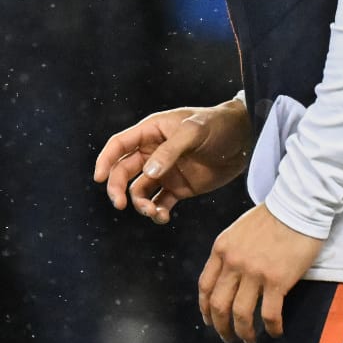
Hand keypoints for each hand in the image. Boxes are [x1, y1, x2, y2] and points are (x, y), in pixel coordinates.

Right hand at [93, 98, 251, 223]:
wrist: (244, 139)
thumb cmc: (217, 125)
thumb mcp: (194, 131)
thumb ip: (170, 151)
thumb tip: (149, 172)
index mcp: (151, 132)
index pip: (119, 145)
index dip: (105, 160)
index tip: (98, 178)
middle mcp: (153, 152)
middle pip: (123, 172)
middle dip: (118, 189)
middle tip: (120, 204)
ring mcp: (165, 171)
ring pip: (139, 191)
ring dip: (140, 205)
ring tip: (154, 213)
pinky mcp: (178, 188)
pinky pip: (159, 203)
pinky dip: (157, 212)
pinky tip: (163, 217)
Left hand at [198, 204, 323, 342]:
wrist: (298, 205)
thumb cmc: (272, 216)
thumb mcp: (239, 231)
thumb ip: (230, 252)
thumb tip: (228, 278)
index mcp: (221, 249)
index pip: (205, 286)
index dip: (205, 309)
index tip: (210, 321)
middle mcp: (233, 262)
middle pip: (218, 305)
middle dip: (221, 327)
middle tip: (228, 337)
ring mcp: (254, 272)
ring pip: (241, 314)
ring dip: (243, 333)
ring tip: (249, 340)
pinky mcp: (277, 280)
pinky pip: (269, 314)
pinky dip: (271, 328)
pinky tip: (275, 332)